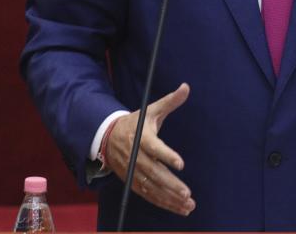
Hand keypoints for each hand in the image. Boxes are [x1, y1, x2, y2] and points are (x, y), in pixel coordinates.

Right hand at [105, 83, 194, 215]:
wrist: (107, 138)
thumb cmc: (135, 123)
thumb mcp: (151, 110)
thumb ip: (170, 101)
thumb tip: (186, 86)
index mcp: (140, 137)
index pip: (154, 148)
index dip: (167, 156)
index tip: (181, 164)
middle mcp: (135, 156)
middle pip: (153, 172)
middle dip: (170, 184)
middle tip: (187, 193)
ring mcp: (132, 171)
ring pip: (151, 187)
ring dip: (169, 198)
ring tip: (188, 204)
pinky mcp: (132, 182)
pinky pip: (148, 195)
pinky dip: (163, 202)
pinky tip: (179, 208)